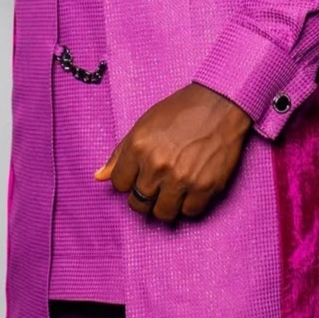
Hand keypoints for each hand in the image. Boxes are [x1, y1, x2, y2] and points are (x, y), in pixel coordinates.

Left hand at [94, 83, 251, 222]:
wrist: (220, 104)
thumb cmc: (181, 111)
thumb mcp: (144, 124)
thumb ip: (120, 152)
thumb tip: (98, 177)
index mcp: (138, 147)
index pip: (118, 184)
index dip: (128, 180)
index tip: (139, 175)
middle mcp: (157, 165)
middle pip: (138, 203)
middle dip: (145, 196)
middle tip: (157, 184)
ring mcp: (181, 179)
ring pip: (162, 214)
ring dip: (165, 204)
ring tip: (173, 189)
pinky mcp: (205, 187)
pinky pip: (190, 212)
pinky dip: (190, 204)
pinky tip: (192, 188)